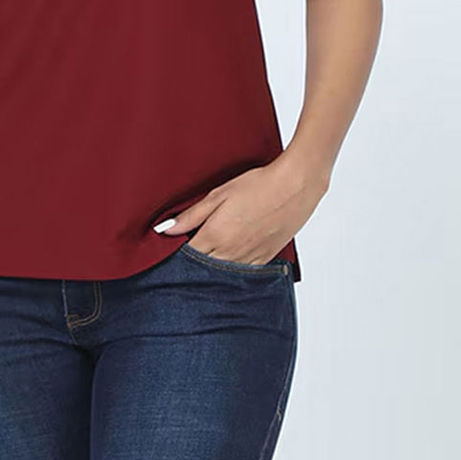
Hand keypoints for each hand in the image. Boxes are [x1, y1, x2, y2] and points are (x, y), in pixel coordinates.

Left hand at [154, 157, 329, 264]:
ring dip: (212, 268)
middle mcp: (230, 253)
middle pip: (202, 269)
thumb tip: (166, 229)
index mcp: (215, 236)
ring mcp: (249, 258)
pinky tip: (229, 259)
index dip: (176, 254)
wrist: (294, 187)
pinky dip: (232, 269)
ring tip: (210, 254)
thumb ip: (191, 215)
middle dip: (193, 264)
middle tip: (188, 254)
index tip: (171, 249)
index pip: (186, 256)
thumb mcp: (218, 195)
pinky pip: (242, 273)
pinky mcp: (264, 258)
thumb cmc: (257, 185)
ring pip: (222, 274)